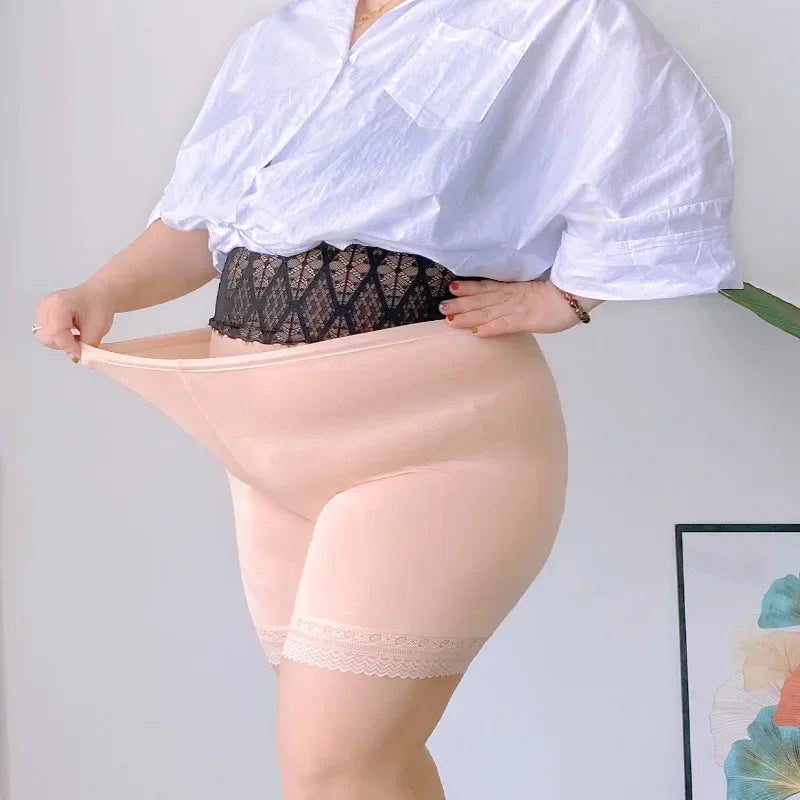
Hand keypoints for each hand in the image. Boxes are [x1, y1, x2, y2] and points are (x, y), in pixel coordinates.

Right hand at [32, 283, 115, 361]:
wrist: (98, 295)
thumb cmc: (99, 306)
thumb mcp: (98, 328)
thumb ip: (86, 345)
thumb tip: (77, 358)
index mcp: (60, 303)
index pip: (57, 332)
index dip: (68, 346)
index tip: (79, 354)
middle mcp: (47, 304)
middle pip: (46, 336)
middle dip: (63, 345)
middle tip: (79, 343)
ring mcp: (42, 307)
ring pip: (43, 336)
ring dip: (59, 342)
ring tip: (74, 337)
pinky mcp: (41, 312)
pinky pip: (43, 332)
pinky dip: (55, 337)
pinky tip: (67, 333)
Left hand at [439, 277, 599, 335]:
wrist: (576, 295)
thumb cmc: (559, 294)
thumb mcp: (534, 290)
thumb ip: (518, 295)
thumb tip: (502, 301)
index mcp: (514, 288)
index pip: (487, 287)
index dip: (469, 288)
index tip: (451, 288)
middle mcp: (511, 296)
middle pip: (481, 300)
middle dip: (460, 304)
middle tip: (441, 307)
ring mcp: (517, 308)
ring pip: (488, 312)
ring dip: (468, 316)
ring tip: (450, 319)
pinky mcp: (526, 320)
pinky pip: (506, 325)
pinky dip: (491, 329)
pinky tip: (477, 333)